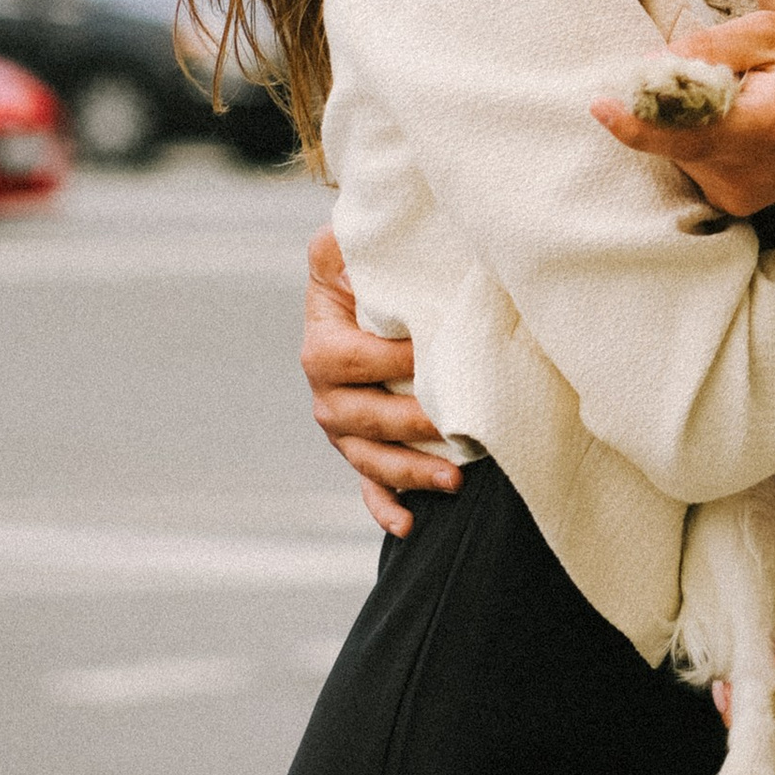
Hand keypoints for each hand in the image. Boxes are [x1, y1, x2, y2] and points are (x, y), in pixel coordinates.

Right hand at [302, 226, 458, 539]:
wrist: (371, 293)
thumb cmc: (369, 269)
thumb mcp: (346, 248)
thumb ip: (347, 248)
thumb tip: (352, 254)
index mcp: (323, 344)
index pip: (348, 360)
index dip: (386, 361)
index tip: (428, 354)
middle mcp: (327, 391)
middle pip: (357, 418)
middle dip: (405, 425)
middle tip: (452, 425)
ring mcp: (344, 426)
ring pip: (367, 457)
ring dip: (406, 473)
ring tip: (452, 480)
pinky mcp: (364, 447)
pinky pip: (368, 486)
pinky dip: (384, 507)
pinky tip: (407, 525)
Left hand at [592, 14, 774, 217]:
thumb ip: (712, 47)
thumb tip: (652, 62)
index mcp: (756, 131)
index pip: (676, 132)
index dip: (630, 121)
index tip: (596, 103)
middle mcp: (743, 175)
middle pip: (672, 140)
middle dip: (665, 105)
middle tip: (688, 70)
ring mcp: (742, 195)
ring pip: (682, 153)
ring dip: (686, 121)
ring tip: (734, 92)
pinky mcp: (742, 202)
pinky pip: (698, 165)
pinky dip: (701, 137)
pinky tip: (733, 115)